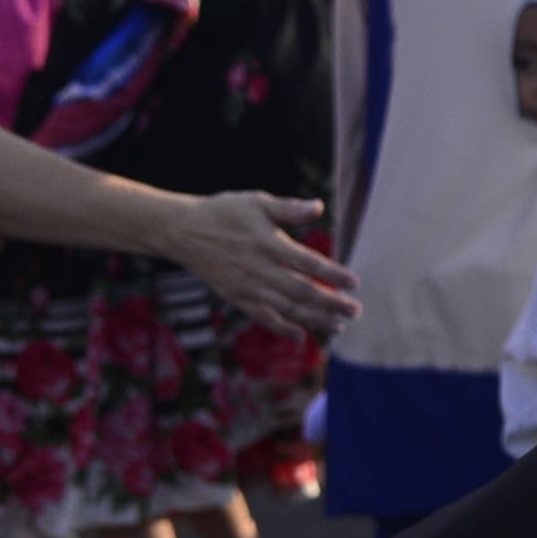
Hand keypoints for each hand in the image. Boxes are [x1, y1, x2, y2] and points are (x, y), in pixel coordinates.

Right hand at [160, 193, 358, 338]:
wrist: (181, 231)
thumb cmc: (224, 212)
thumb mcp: (256, 201)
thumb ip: (288, 208)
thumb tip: (319, 207)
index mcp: (267, 243)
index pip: (308, 263)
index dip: (333, 275)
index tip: (354, 283)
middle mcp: (258, 269)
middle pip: (301, 292)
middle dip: (330, 303)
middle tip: (355, 311)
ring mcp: (246, 286)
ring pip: (285, 308)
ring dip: (314, 319)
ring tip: (339, 326)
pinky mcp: (235, 297)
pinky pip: (261, 317)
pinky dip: (282, 328)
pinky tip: (302, 336)